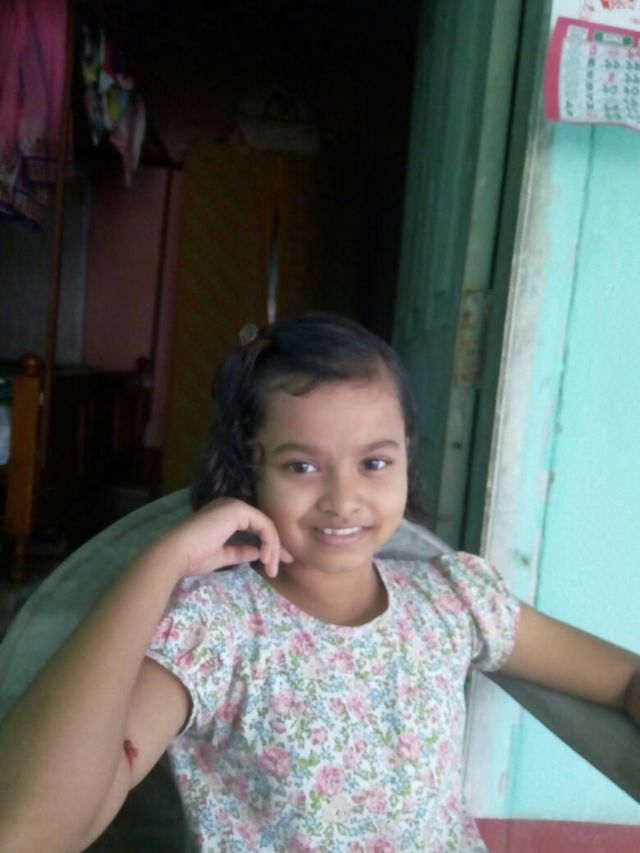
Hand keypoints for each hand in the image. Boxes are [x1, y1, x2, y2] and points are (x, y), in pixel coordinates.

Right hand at [154, 498, 292, 579]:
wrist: (176, 554)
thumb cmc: (193, 557)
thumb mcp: (222, 556)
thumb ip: (241, 552)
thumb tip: (259, 553)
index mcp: (226, 515)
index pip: (256, 527)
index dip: (270, 545)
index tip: (276, 564)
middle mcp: (232, 505)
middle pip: (264, 525)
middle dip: (277, 546)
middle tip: (285, 564)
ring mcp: (235, 505)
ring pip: (266, 525)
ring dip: (273, 548)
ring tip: (272, 568)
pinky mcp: (237, 510)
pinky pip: (264, 525)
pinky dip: (269, 542)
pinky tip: (266, 558)